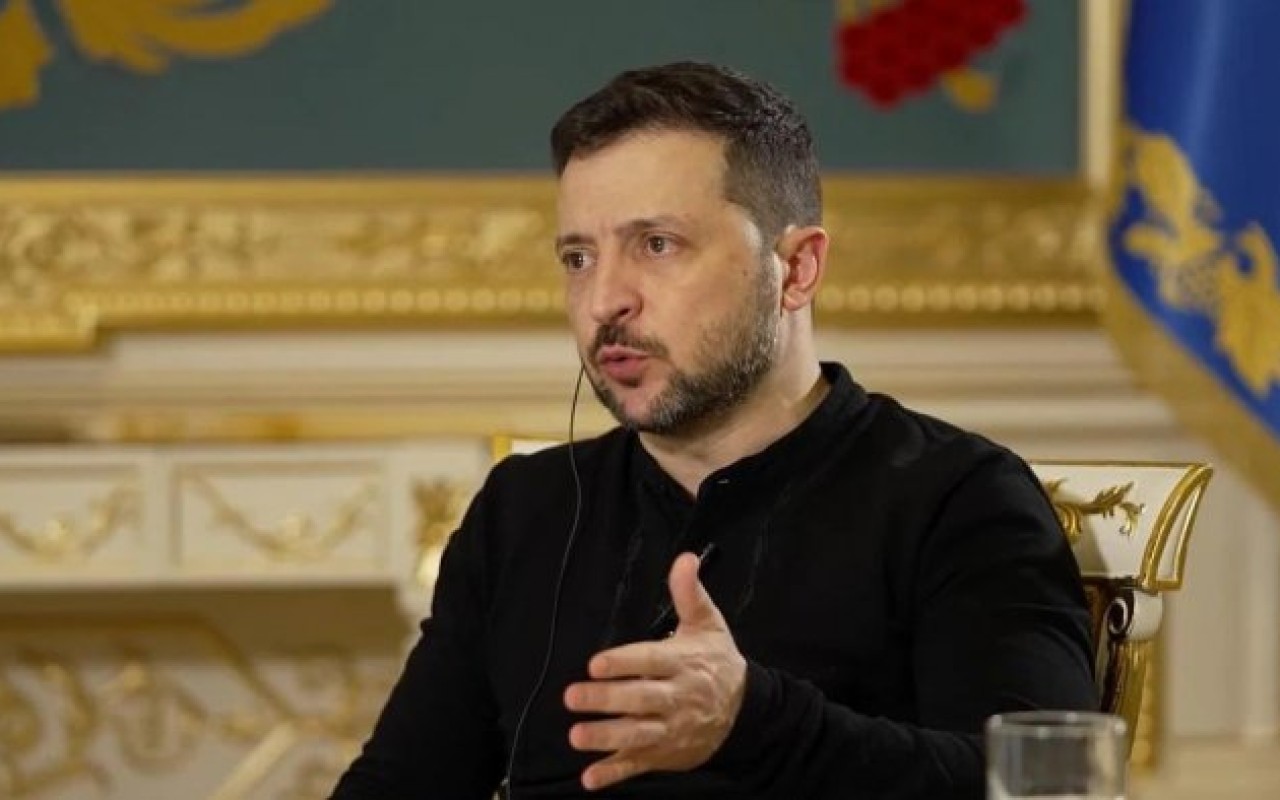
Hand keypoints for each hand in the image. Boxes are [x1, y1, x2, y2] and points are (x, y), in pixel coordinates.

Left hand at [563, 551, 746, 790]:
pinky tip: (589, 779)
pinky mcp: (666, 754)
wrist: (748, 711)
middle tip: (572, 696)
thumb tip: (684, 558)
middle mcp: (677, 698)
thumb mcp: (708, 624)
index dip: (624, 662)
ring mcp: (671, 730)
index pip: (651, 661)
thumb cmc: (718, 661)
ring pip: (638, 736)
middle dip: (607, 700)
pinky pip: (639, 765)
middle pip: (641, 700)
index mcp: (684, 663)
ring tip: (576, 736)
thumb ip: (689, 593)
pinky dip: (614, 774)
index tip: (596, 663)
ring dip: (606, 739)